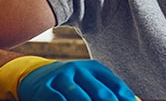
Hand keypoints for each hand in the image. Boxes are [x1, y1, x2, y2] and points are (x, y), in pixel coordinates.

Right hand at [18, 59, 137, 100]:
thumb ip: (109, 92)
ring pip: (81, 98)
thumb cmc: (73, 84)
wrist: (36, 76)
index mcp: (96, 69)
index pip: (117, 86)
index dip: (127, 100)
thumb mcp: (90, 83)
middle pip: (101, 93)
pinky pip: (60, 100)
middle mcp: (80, 69)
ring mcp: (63, 78)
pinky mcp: (46, 88)